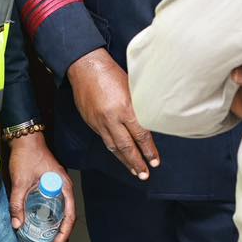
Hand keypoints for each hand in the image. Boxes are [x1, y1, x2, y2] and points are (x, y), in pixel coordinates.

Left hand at [7, 133, 75, 241]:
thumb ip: (17, 203)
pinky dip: (50, 217)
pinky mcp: (49, 184)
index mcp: (63, 186)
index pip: (69, 216)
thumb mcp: (21, 181)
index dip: (64, 234)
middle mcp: (63, 187)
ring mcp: (57, 186)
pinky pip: (54, 205)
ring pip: (61, 211)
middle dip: (61, 235)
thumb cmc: (26, 154)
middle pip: (67, 216)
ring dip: (56, 228)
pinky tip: (40, 225)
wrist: (24, 136)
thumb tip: (16, 225)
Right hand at [68, 48, 159, 178]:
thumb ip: (139, 106)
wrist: (85, 66)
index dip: (149, 150)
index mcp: (125, 108)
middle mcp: (111, 118)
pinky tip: (118, 154)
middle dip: (137, 162)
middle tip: (145, 174)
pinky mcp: (91, 122)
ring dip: (125, 161)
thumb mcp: (131, 88)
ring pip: (113, 147)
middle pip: (127, 146)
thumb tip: (149, 121)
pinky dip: (113, 150)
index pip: (141, 135)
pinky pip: (104, 139)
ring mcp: (99, 121)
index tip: (155, 161)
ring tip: (134, 171)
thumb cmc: (110, 72)